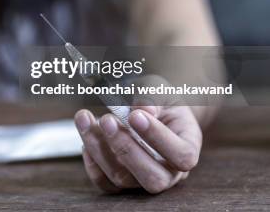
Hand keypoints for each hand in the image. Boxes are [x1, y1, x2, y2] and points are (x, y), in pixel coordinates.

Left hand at [75, 105, 201, 193]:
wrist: (146, 110)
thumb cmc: (157, 100)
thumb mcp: (158, 90)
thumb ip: (153, 97)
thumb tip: (143, 110)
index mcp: (187, 147)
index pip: (182, 155)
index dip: (158, 138)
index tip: (134, 115)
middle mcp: (169, 172)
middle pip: (153, 178)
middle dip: (125, 149)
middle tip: (107, 120)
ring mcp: (143, 180)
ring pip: (122, 179)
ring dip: (99, 149)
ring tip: (86, 119)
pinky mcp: (120, 182)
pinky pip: (105, 183)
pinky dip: (91, 162)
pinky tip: (86, 136)